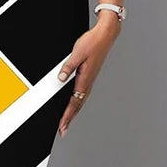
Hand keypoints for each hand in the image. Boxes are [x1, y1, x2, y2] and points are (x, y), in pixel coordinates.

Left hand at [56, 14, 121, 136]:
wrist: (105, 35)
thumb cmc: (93, 42)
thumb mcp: (77, 53)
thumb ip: (68, 67)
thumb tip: (60, 79)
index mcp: (85, 79)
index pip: (74, 102)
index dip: (67, 116)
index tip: (62, 126)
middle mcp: (88, 82)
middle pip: (77, 105)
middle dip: (70, 118)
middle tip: (63, 130)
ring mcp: (90, 79)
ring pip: (80, 100)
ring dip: (73, 112)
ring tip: (66, 121)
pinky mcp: (89, 75)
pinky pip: (82, 93)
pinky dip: (76, 102)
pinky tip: (74, 104)